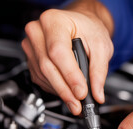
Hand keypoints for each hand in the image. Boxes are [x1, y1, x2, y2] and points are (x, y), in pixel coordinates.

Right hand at [22, 0, 113, 114]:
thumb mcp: (101, 45)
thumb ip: (99, 70)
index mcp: (54, 21)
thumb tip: (96, 93)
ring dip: (59, 92)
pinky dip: (54, 88)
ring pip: (42, 76)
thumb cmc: (88, 29)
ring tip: (75, 102)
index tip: (81, 92)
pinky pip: (40, 78)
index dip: (70, 75)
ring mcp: (31, 46)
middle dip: (64, 90)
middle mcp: (38, 31)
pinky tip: (66, 91)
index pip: (58, 52)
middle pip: (47, 66)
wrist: (80, 25)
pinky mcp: (31, 59)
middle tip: (78, 104)